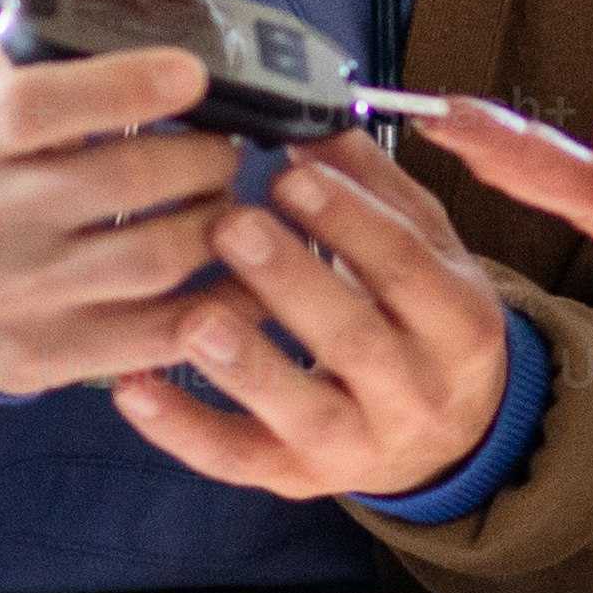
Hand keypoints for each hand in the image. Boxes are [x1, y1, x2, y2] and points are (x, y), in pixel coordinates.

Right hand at [0, 0, 250, 398]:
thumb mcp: (12, 79)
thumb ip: (105, 1)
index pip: (38, 105)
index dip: (127, 83)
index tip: (194, 72)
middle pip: (120, 181)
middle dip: (201, 156)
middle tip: (226, 145)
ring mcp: (11, 296)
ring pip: (154, 260)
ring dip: (218, 222)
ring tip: (225, 200)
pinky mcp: (47, 359)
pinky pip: (161, 334)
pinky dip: (221, 301)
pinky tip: (240, 269)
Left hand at [107, 132, 521, 502]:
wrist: (449, 439)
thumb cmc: (423, 320)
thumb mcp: (428, 250)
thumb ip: (376, 186)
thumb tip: (314, 115)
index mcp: (458, 322)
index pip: (407, 269)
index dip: (350, 221)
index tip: (291, 173)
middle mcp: (416, 393)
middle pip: (355, 340)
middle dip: (290, 281)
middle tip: (230, 225)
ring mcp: (356, 446)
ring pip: (301, 410)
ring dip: (243, 362)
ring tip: (191, 315)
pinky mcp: (298, 478)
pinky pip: (238, 459)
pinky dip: (182, 428)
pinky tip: (133, 387)